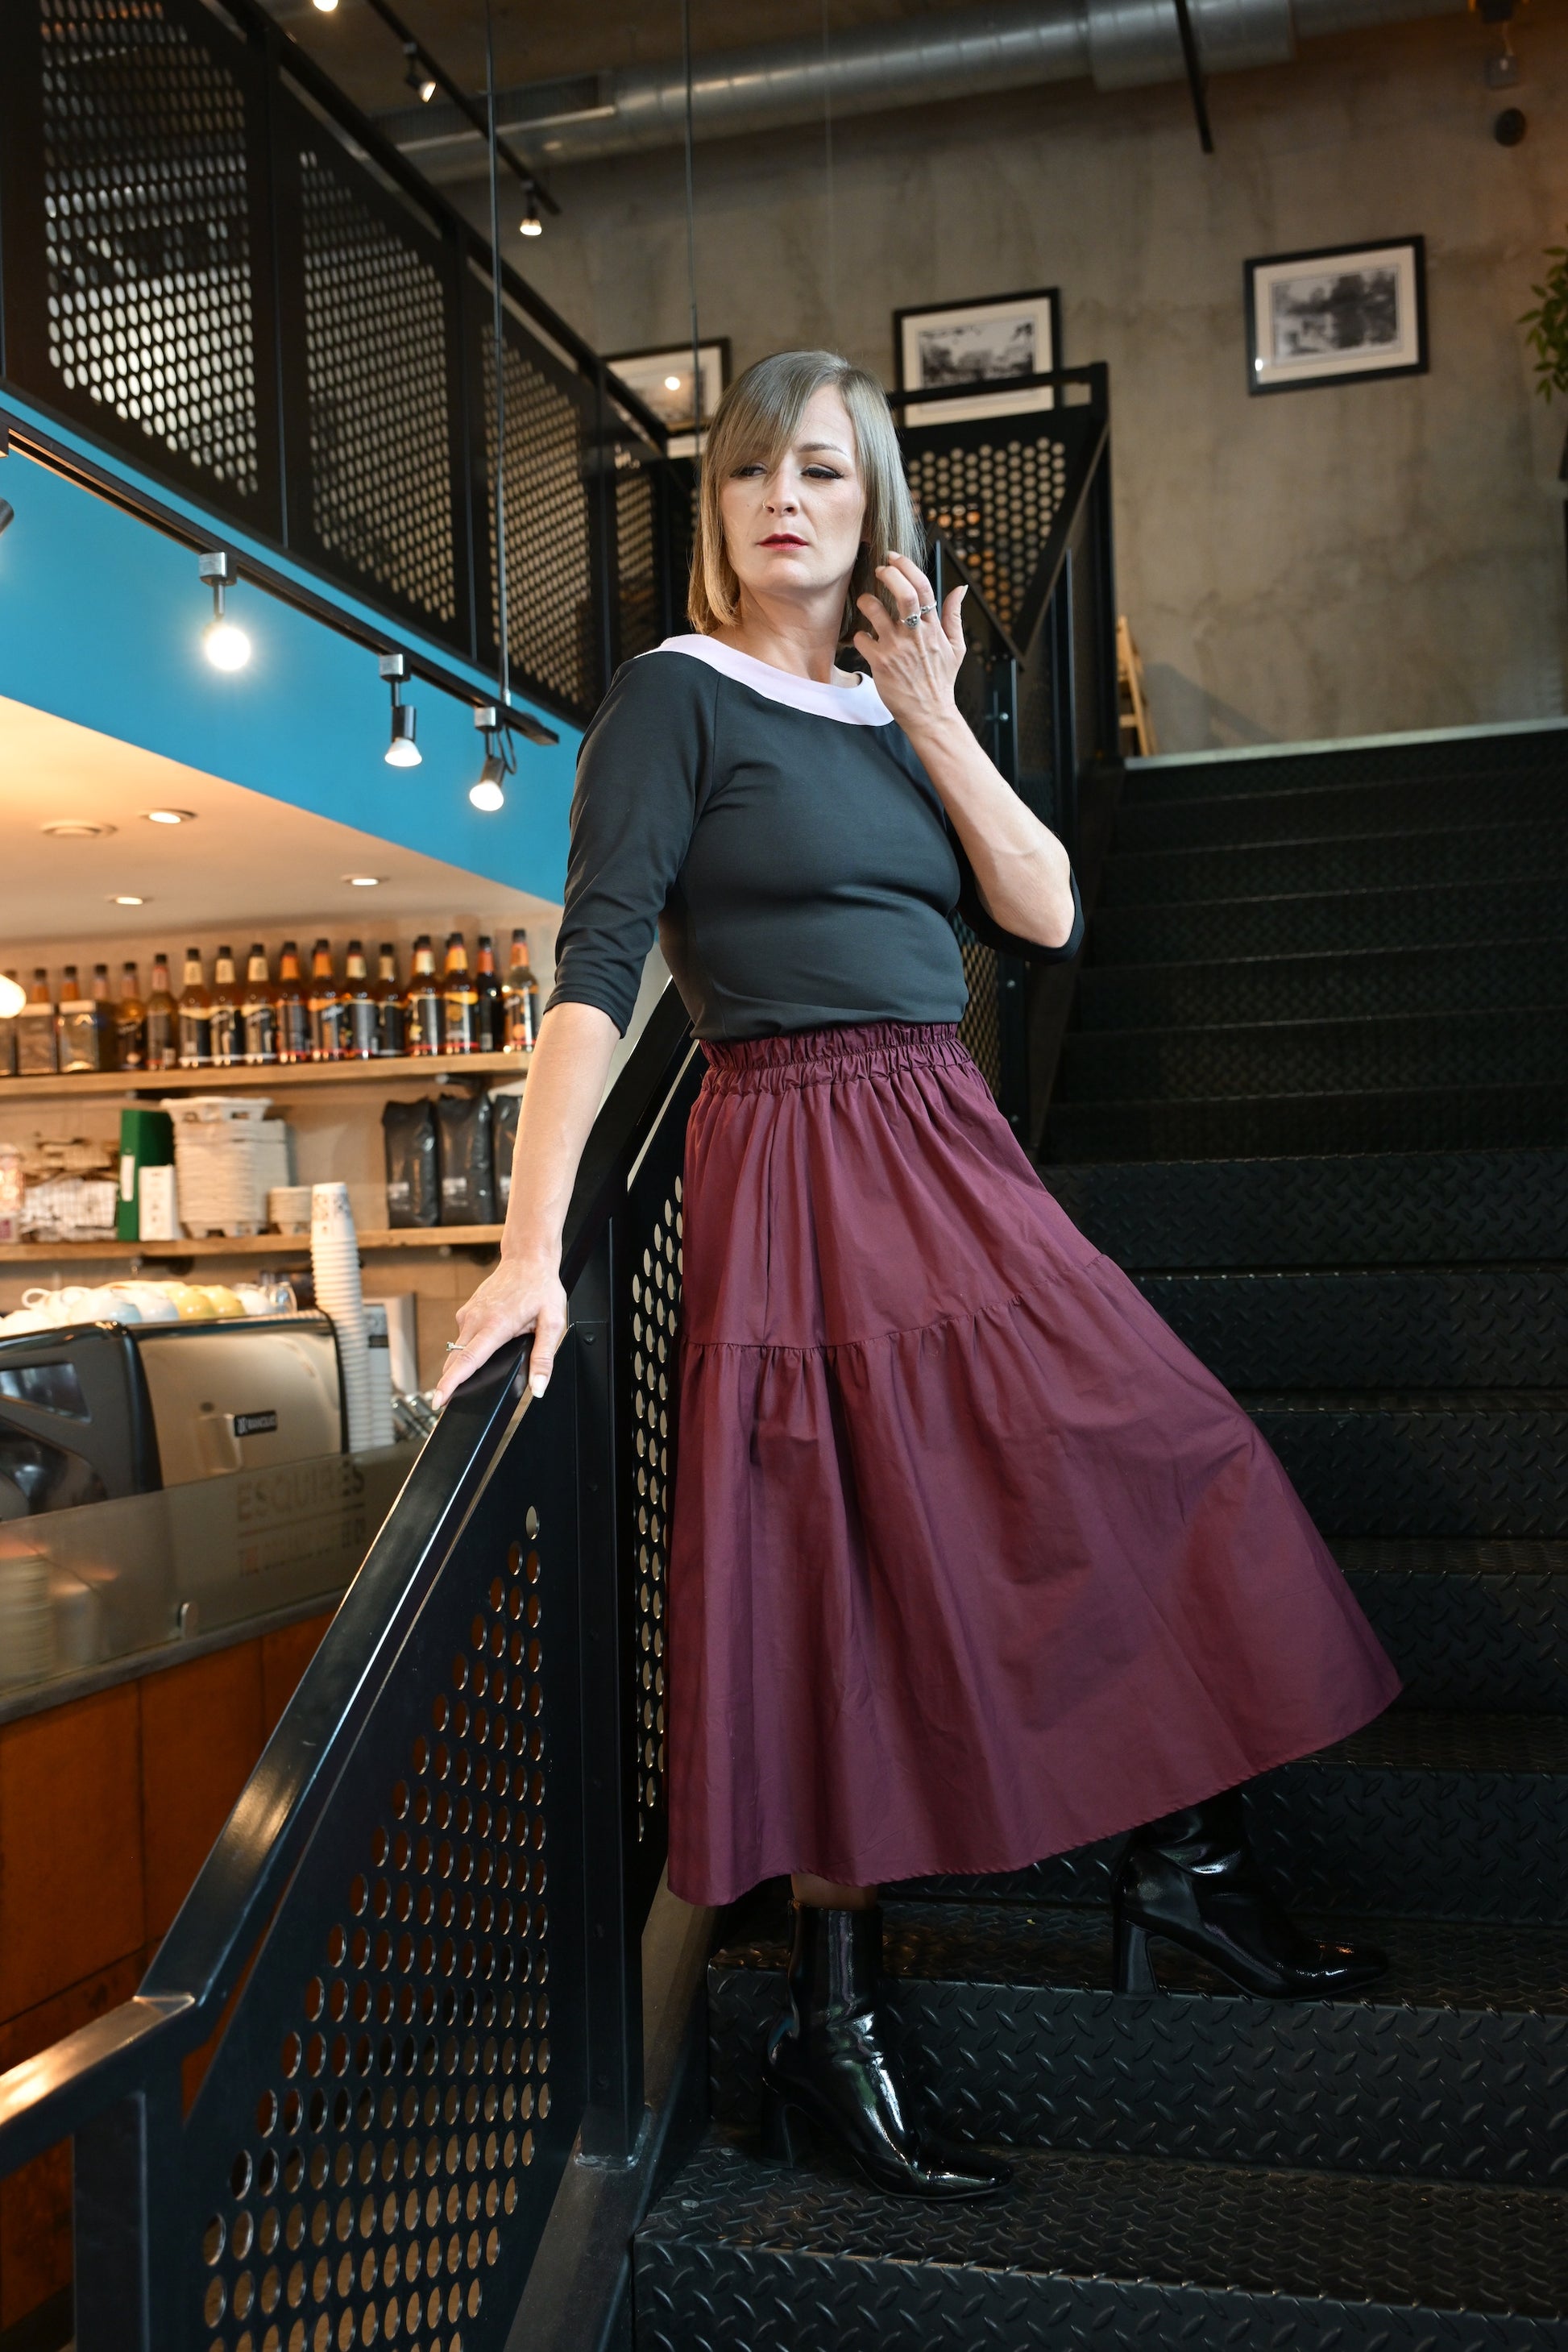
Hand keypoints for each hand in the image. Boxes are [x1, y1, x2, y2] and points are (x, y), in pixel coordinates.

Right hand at [430, 1252, 567, 1410]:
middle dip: (449, 1382)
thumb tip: (538, 1387)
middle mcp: (476, 1319)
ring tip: (479, 1369)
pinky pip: (463, 1336)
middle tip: (448, 1401)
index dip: (451, 1383)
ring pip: (458, 1349)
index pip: (468, 1361)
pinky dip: (469, 1347)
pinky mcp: (466, 1310)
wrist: (527, 1258)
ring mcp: (468, 1313)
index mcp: (495, 1325)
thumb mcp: (553, 1323)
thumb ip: (544, 1358)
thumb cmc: (541, 1287)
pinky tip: (486, 1343)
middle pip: (455, 1359)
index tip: (439, 1400)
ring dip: (462, 1364)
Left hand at [851, 551, 965, 733]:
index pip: (923, 588)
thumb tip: (961, 589)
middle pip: (903, 593)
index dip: (907, 567)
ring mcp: (897, 648)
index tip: (894, 558)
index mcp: (934, 628)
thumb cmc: (940, 680)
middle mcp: (915, 635)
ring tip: (867, 603)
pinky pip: (862, 639)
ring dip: (866, 601)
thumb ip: (954, 616)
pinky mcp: (880, 663)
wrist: (929, 713)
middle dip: (888, 574)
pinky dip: (859, 635)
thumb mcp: (956, 647)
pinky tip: (865, 640)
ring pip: (875, 611)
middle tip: (879, 569)